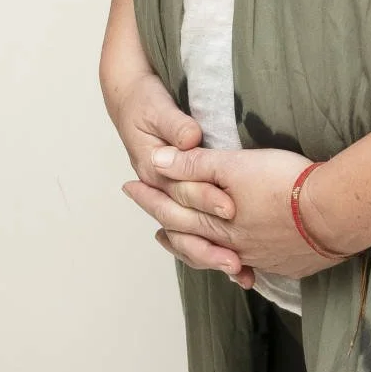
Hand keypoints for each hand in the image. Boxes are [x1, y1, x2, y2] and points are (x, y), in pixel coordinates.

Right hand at [105, 67, 252, 284]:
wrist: (129, 99)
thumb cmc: (143, 103)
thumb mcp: (158, 110)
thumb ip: (176, 125)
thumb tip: (189, 137)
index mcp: (153, 170)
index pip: (182, 192)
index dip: (207, 199)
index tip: (230, 209)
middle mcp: (161, 189)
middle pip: (186, 226)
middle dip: (212, 246)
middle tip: (237, 262)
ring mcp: (172, 197)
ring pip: (190, 236)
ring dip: (213, 255)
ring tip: (240, 271)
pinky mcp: (184, 198)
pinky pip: (197, 231)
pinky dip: (215, 248)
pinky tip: (240, 263)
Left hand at [123, 145, 349, 280]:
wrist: (335, 214)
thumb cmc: (285, 184)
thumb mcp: (236, 165)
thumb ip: (196, 165)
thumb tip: (156, 162)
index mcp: (216, 222)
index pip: (173, 209)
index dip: (151, 197)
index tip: (129, 188)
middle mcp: (233, 246)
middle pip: (192, 239)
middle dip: (170, 227)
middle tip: (154, 229)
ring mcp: (261, 258)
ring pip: (221, 257)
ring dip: (201, 251)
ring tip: (190, 248)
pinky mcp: (287, 265)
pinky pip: (254, 268)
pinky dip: (238, 264)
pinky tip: (242, 265)